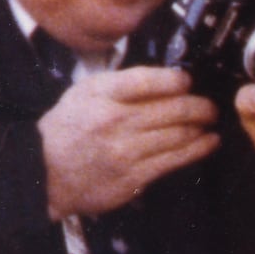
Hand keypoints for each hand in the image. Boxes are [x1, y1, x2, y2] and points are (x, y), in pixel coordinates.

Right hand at [39, 64, 217, 218]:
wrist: (44, 171)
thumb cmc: (69, 128)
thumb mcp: (85, 93)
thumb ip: (121, 84)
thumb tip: (166, 78)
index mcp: (100, 94)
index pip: (146, 81)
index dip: (175, 79)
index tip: (188, 80)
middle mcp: (113, 120)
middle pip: (173, 109)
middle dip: (200, 105)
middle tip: (210, 105)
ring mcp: (125, 150)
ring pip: (180, 134)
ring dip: (202, 126)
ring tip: (210, 121)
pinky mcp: (135, 175)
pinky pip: (176, 159)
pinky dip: (200, 148)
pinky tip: (209, 141)